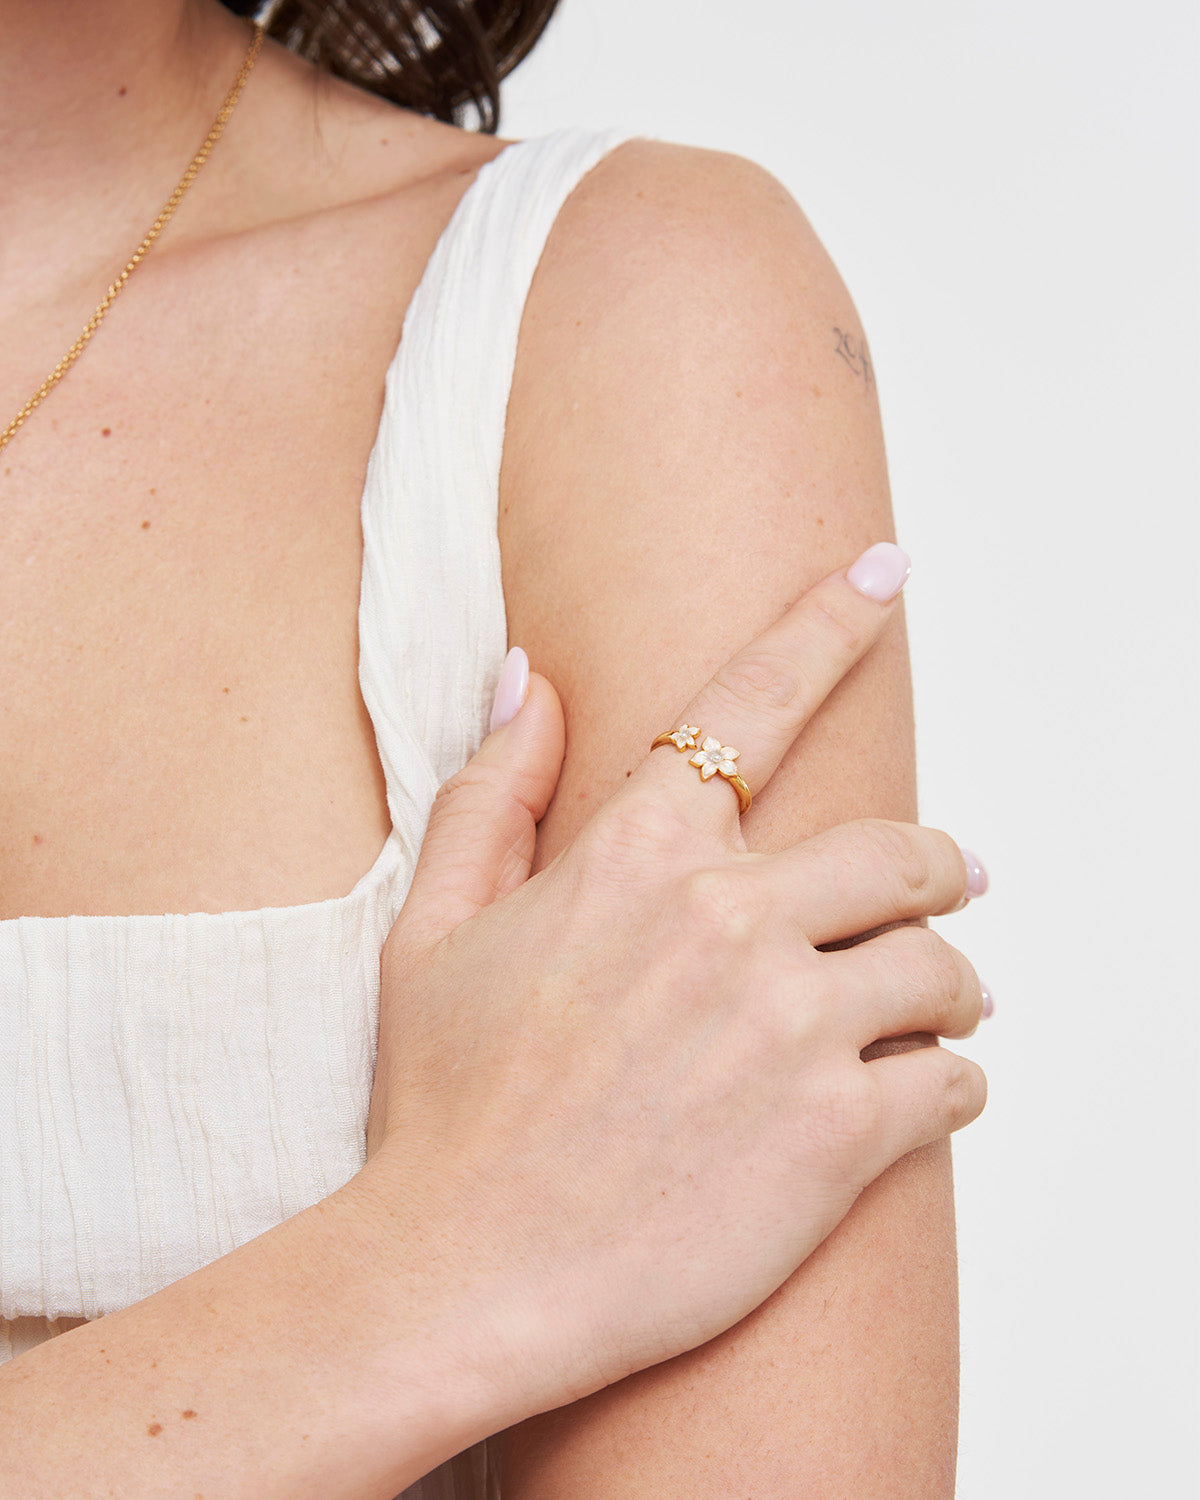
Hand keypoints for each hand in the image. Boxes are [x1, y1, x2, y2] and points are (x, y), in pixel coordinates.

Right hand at [362, 543, 986, 1425]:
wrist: (463, 1274)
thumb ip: (492, 792)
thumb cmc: (441, 1107)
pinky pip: (955, 1080)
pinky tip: (928, 1094)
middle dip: (938, 870)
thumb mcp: (431, 929)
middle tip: (947, 891)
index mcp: (636, 858)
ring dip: (955, 984)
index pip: (753, 703)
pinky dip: (956, 1080)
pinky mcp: (837, 1136)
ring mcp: (792, 1028)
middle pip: (903, 851)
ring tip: (943, 1009)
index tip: (882, 571)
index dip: (826, 623)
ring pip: (945, 965)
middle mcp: (728, 921)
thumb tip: (532, 678)